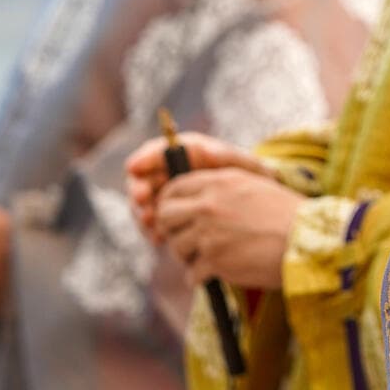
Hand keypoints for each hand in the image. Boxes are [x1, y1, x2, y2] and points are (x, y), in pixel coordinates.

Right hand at [125, 131, 271, 242]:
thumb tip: (208, 151)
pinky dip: (154, 231)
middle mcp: (171, 173)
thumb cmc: (250, 178)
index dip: (144, 158)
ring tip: (151, 223)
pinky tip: (159, 239)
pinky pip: (155, 225)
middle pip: (143, 178)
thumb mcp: (244, 166)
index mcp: (186, 153)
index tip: (134, 167)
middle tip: (142, 199)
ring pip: (144, 204)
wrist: (255, 207)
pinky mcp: (170, 219)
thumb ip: (227, 157)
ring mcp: (167, 197)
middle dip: (139, 189)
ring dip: (143, 213)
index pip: (157, 151)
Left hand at [154, 168, 303, 289]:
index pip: (174, 189)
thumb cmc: (286, 215)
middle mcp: (209, 204)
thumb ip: (222, 189)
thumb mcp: (254, 186)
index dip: (169, 204)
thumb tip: (195, 201)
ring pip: (177, 247)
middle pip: (165, 217)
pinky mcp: (215, 260)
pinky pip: (191, 273)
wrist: (307, 240)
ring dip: (188, 257)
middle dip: (172, 231)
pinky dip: (200, 277)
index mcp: (219, 181)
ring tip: (209, 259)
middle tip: (188, 241)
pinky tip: (216, 274)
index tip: (176, 218)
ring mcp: (210, 232)